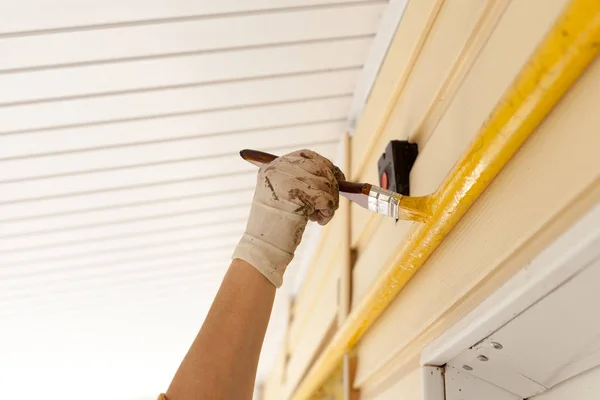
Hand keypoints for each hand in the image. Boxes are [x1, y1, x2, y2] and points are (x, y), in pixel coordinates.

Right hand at [232, 150, 344, 286]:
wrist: (262, 246)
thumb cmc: (274, 226)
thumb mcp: (283, 196)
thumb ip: (301, 182)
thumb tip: (333, 175)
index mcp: (272, 167)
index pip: (306, 155)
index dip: (324, 165)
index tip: (336, 176)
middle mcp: (279, 169)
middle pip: (320, 167)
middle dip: (332, 184)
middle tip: (331, 202)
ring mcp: (288, 181)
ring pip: (326, 184)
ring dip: (330, 202)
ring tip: (318, 216)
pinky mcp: (298, 195)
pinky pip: (327, 198)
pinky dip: (329, 212)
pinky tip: (319, 221)